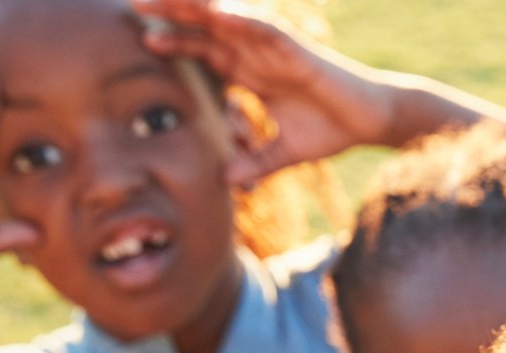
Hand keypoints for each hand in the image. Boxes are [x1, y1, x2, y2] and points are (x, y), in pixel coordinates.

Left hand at [133, 0, 396, 186]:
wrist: (372, 120)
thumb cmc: (332, 129)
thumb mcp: (284, 153)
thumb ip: (255, 164)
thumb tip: (226, 182)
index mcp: (251, 72)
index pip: (203, 50)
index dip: (174, 42)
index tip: (141, 40)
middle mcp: (258, 53)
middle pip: (206, 27)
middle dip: (172, 15)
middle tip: (133, 6)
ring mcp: (275, 48)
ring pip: (227, 20)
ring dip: (196, 8)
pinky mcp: (296, 50)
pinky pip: (264, 30)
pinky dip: (240, 20)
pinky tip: (215, 14)